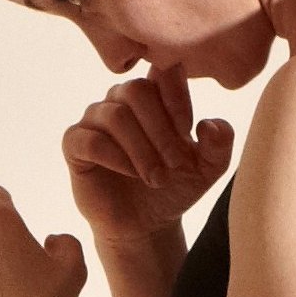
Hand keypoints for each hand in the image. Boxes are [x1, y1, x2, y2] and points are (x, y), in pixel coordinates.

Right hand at [61, 61, 233, 243]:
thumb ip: (220, 143)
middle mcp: (120, 99)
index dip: (177, 100)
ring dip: (142, 149)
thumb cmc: (174, 187)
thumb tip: (209, 123)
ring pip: (115, 115)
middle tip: (176, 163)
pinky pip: (89, 140)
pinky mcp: (74, 145)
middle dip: (160, 129)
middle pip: (136, 90)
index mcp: (153, 92)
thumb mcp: (208, 168)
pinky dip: (115, 157)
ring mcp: (94, 119)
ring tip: (156, 177)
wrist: (145, 225)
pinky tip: (131, 174)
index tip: (189, 133)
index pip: (162, 72)